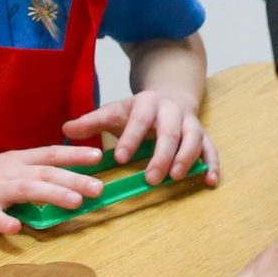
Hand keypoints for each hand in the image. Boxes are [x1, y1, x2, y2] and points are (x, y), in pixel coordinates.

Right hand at [0, 145, 107, 234]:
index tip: (99, 155)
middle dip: (74, 179)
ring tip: (75, 203)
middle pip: (45, 172)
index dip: (75, 154)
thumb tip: (57, 182)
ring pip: (26, 190)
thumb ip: (26, 174)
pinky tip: (16, 230)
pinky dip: (4, 222)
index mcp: (13, 161)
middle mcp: (6, 172)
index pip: (50, 153)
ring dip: (52, 195)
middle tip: (99, 187)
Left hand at [66, 88, 218, 185]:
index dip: (131, 138)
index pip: (139, 120)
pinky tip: (209, 181)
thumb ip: (92, 122)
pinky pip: (211, 149)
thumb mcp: (115, 112)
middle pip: (170, 132)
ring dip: (186, 158)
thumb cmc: (138, 112)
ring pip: (194, 139)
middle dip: (161, 155)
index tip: (120, 158)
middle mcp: (172, 111)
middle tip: (151, 178)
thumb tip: (65, 130)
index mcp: (148, 103)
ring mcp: (191, 123)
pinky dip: (212, 164)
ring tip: (176, 178)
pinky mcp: (203, 136)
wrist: (171, 95)